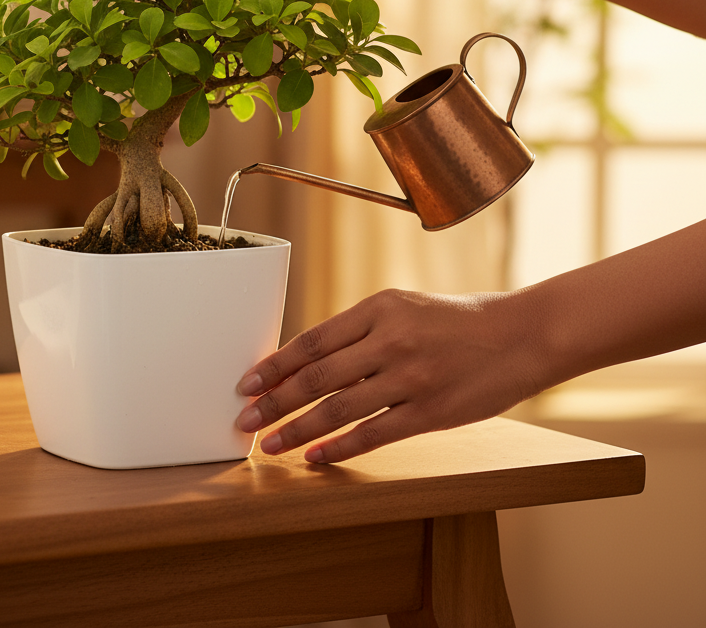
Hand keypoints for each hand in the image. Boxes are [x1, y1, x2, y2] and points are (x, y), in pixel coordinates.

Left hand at [235, 288, 544, 462]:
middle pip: (317, 376)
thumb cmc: (457, 321)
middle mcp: (390, 339)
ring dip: (298, 430)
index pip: (313, 340)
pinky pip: (375, 433)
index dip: (275, 364)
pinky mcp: (431, 410)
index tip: (248, 383)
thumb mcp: (405, 308)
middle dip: (275, 401)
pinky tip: (315, 458)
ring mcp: (411, 376)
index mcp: (379, 307)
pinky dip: (340, 447)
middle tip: (244, 421)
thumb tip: (309, 361)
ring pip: (339, 408)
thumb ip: (361, 331)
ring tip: (270, 446)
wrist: (520, 335)